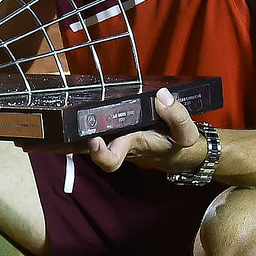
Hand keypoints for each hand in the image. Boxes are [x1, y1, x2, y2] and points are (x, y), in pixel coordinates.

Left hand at [86, 87, 207, 174]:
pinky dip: (85, 116)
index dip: (99, 153)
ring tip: (70, 104)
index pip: (111, 159)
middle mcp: (117, 142)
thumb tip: (161, 96)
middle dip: (79, 137)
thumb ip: (177, 116)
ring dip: (78, 125)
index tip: (95, 140)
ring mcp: (112, 134)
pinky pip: (95, 124)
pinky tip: (77, 99)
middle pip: (88, 146)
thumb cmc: (177, 143)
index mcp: (132, 146)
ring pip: (88, 135)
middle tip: (76, 119)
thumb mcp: (186, 133)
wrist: (176, 151)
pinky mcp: (112, 126)